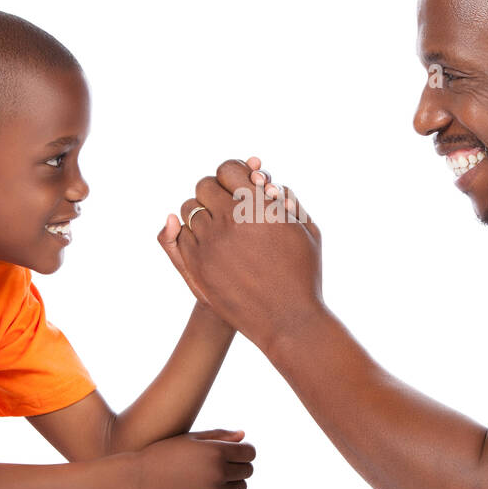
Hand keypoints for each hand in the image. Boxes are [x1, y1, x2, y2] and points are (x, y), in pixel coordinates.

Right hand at [131, 429, 255, 488]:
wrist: (141, 477)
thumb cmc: (164, 453)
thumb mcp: (192, 438)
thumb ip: (220, 436)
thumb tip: (243, 436)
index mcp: (216, 452)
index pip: (249, 452)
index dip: (245, 449)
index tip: (237, 449)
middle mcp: (218, 473)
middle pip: (248, 470)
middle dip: (241, 464)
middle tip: (227, 460)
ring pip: (241, 487)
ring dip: (235, 479)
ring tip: (219, 472)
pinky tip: (211, 484)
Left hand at [171, 157, 322, 349]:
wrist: (287, 320)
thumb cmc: (303, 273)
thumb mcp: (306, 229)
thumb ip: (287, 198)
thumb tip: (259, 181)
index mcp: (259, 205)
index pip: (228, 169)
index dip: (233, 174)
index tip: (238, 185)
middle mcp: (232, 219)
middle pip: (204, 186)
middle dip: (216, 192)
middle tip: (227, 205)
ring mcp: (210, 242)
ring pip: (188, 210)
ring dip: (202, 213)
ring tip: (219, 227)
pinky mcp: (197, 264)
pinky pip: (181, 235)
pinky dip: (191, 234)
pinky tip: (209, 244)